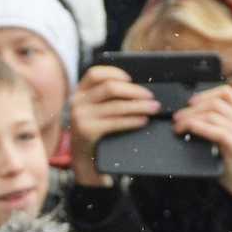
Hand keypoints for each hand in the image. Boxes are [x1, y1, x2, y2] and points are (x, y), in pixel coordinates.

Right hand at [68, 64, 158, 187]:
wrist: (84, 158)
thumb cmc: (96, 129)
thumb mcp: (95, 109)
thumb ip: (108, 97)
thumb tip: (138, 88)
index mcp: (80, 92)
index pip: (95, 73)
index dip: (114, 73)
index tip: (131, 79)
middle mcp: (78, 101)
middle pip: (110, 87)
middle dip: (135, 91)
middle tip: (151, 96)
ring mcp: (81, 116)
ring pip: (116, 105)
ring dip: (139, 106)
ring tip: (153, 108)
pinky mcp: (88, 131)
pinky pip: (116, 122)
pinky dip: (133, 120)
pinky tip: (143, 121)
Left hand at [175, 84, 231, 208]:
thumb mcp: (230, 132)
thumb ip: (219, 120)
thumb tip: (192, 110)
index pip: (225, 92)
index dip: (205, 94)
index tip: (190, 102)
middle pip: (214, 103)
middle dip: (192, 108)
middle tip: (177, 117)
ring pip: (211, 114)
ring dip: (190, 118)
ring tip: (178, 125)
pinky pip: (213, 130)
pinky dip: (196, 127)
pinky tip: (187, 130)